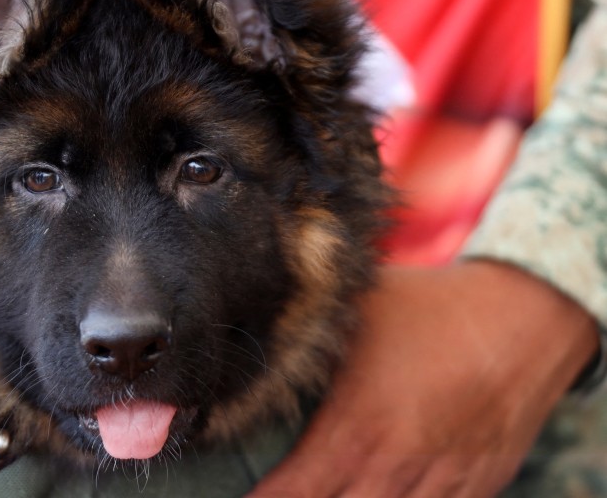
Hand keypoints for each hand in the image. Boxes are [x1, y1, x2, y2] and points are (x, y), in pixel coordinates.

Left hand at [248, 261, 599, 497]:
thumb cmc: (431, 309)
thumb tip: (260, 344)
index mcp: (357, 425)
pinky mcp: (477, 485)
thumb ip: (306, 344)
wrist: (527, 315)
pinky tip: (382, 489)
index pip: (295, 491)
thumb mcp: (356, 315)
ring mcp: (442, 482)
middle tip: (283, 495)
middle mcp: (397, 465)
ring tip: (331, 489)